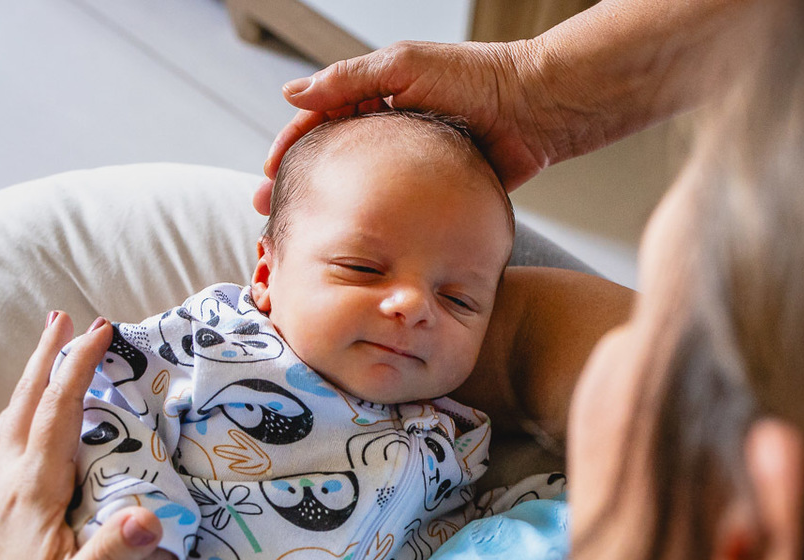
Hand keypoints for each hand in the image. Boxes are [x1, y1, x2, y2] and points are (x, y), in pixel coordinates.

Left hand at [0, 313, 164, 559]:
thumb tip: (154, 516)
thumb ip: (112, 556)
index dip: (80, 365)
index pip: (61, 412)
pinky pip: (2, 444)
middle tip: (62, 315)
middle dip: (48, 357)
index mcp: (34, 490)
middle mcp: (8, 482)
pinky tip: (18, 423)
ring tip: (43, 354)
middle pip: (28, 402)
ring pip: (11, 420)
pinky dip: (17, 414)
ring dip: (29, 380)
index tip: (101, 327)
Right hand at [256, 39, 555, 213]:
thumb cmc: (475, 77)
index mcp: (378, 97)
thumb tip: (290, 94)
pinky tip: (355, 248)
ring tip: (302, 236)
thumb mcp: (404, 66)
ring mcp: (412, 167)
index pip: (320, 122)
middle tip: (267, 214)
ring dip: (329, 212)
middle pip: (333, 162)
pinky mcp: (436, 194)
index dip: (289, 147)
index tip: (266, 174)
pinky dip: (374, 230)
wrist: (537, 108)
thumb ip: (349, 79)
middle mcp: (391, 133)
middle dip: (298, 186)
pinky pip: (399, 215)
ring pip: (360, 193)